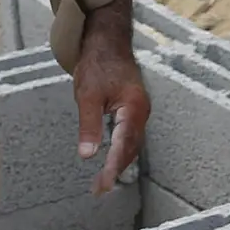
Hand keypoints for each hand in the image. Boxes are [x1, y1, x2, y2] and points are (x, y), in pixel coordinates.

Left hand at [71, 0, 148, 196]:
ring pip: (133, 144)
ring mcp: (140, 111)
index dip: (112, 168)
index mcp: (133, 109)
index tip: (102, 185)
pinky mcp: (134, 109)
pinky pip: (131, 135)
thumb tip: (88, 155)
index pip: (123, 146)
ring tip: (104, 180)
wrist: (108, 40)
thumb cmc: (98, 64)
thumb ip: (89, 126)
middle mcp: (141, 112)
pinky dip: (122, 150)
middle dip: (116, 170)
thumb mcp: (87, 95)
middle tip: (100, 190)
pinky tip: (112, 158)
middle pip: (131, 149)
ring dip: (119, 162)